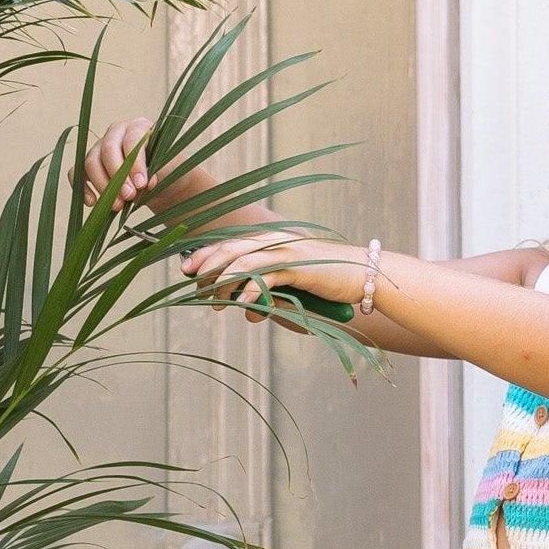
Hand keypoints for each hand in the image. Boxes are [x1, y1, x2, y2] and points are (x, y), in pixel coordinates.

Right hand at [80, 116, 212, 214]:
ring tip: (117, 206)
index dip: (135, 163)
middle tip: (129, 196)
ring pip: (90, 162)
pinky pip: (76, 173)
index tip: (142, 184)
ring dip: (102, 185)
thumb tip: (141, 183)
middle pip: (107, 149)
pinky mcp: (89, 164)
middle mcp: (117, 132)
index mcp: (139, 126)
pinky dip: (82, 187)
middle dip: (117, 175)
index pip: (131, 140)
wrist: (162, 182)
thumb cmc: (166, 171)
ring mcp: (100, 147)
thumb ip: (157, 172)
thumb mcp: (168, 170)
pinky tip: (92, 203)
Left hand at [183, 231, 363, 323]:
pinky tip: (244, 307)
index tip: (185, 270)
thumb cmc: (325, 282)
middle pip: (229, 251)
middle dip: (206, 270)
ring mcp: (285, 252)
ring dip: (224, 284)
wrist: (363, 275)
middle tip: (195, 290)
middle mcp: (274, 241)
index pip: (229, 244)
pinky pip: (265, 278)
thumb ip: (267, 288)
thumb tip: (244, 307)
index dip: (204, 255)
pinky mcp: (297, 268)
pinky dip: (250, 293)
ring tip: (216, 304)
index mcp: (270, 241)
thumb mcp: (290, 283)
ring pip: (241, 263)